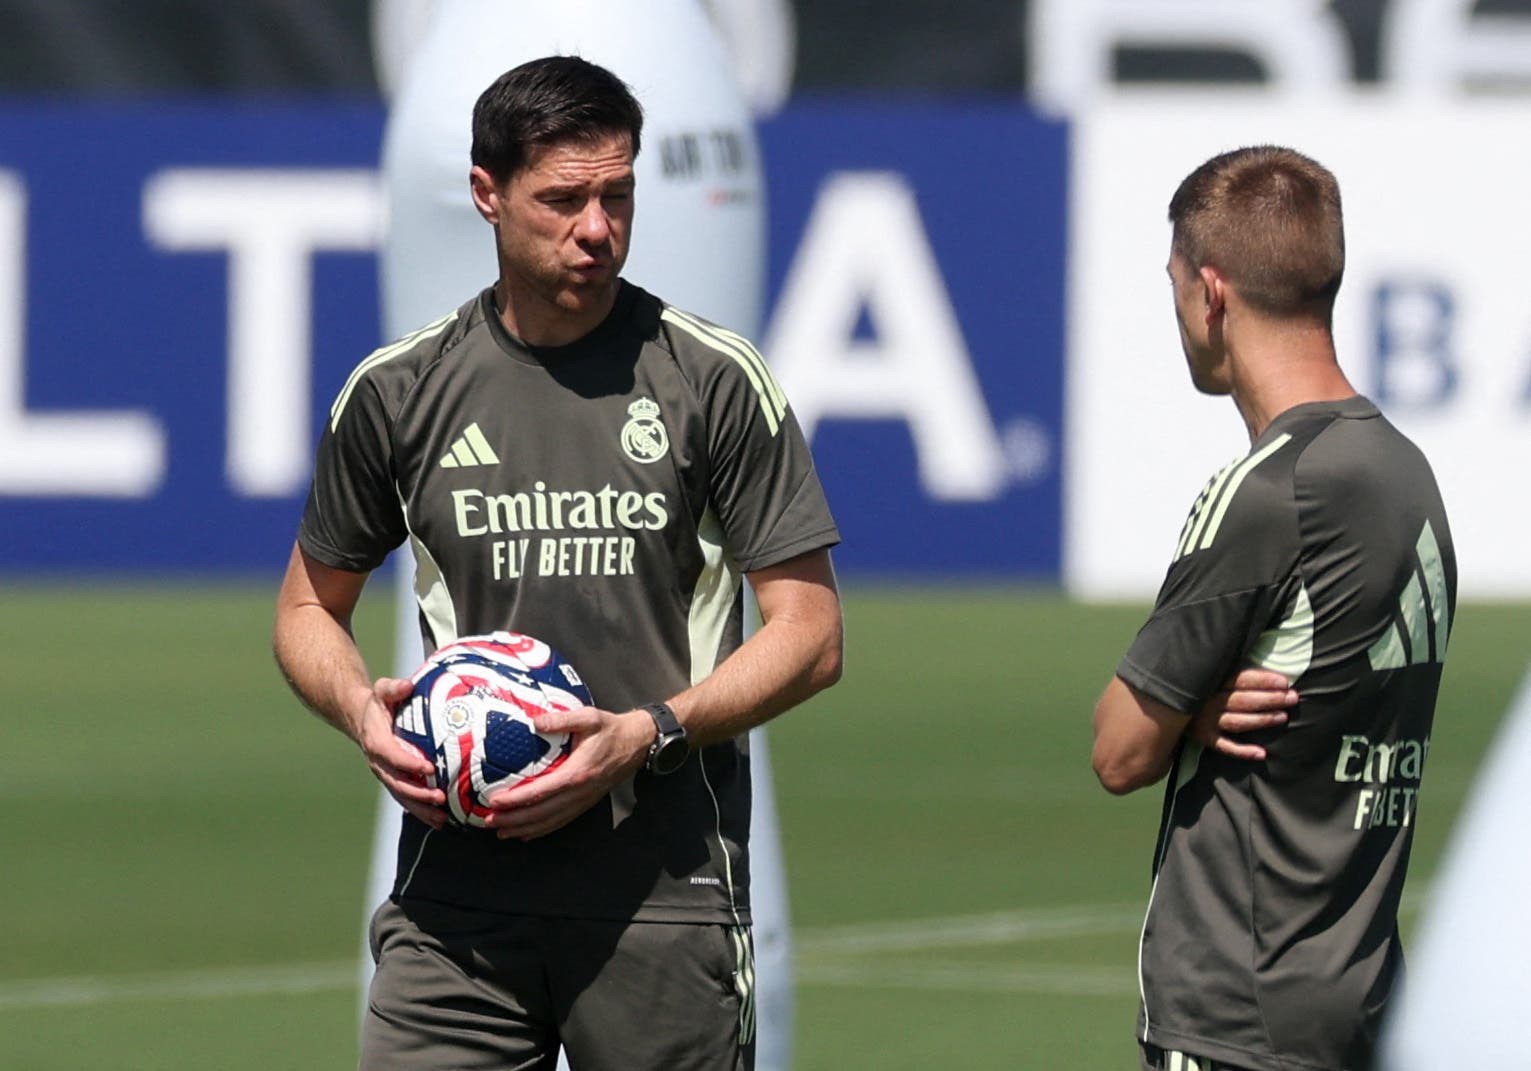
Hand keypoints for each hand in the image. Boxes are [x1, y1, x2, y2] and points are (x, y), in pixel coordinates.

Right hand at [356, 676, 448, 829]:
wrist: (362, 718)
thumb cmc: (378, 703)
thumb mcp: (382, 690)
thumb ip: (393, 688)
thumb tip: (407, 685)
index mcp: (376, 741)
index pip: (391, 755)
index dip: (408, 763)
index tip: (429, 768)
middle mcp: (378, 762)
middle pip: (397, 782)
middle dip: (418, 793)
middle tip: (440, 798)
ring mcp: (385, 774)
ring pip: (402, 796)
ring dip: (421, 809)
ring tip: (442, 818)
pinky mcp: (393, 780)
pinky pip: (406, 798)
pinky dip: (421, 811)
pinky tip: (440, 819)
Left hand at [484, 706, 652, 840]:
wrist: (638, 743)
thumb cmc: (611, 729)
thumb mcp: (589, 718)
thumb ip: (561, 720)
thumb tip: (533, 722)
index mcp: (577, 772)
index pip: (541, 791)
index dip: (516, 799)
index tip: (495, 801)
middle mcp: (579, 792)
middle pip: (542, 812)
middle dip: (513, 819)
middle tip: (488, 821)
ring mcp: (583, 801)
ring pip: (550, 821)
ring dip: (524, 828)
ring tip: (501, 831)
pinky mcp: (586, 803)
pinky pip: (561, 821)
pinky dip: (541, 830)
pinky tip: (525, 833)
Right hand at [1189, 668, 1296, 761]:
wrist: (1164, 708)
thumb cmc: (1194, 687)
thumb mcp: (1206, 674)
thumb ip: (1228, 671)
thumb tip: (1258, 664)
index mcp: (1211, 682)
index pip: (1241, 679)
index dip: (1263, 680)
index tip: (1284, 682)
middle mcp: (1209, 701)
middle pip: (1243, 700)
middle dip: (1270, 699)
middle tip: (1292, 698)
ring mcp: (1206, 721)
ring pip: (1238, 721)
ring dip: (1261, 720)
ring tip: (1283, 717)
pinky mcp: (1204, 737)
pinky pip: (1224, 746)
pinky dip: (1242, 751)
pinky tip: (1261, 754)